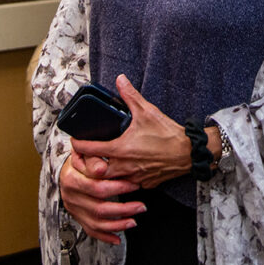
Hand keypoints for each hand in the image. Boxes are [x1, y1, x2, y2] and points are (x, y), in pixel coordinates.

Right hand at [59, 151, 141, 245]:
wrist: (68, 170)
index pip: (97, 186)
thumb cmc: (81, 160)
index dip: (118, 187)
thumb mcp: (85, 153)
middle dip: (123, 209)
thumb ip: (94, 159)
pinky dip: (105, 236)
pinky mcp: (78, 218)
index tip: (135, 185)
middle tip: (141, 206)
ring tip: (134, 221)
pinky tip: (118, 238)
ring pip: (96, 223)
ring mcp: (74, 209)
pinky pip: (91, 231)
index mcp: (72, 178)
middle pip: (98, 208)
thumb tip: (102, 168)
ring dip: (117, 225)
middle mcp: (71, 196)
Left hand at [71, 75, 189, 189]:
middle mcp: (124, 166)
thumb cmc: (167, 134)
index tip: (75, 141)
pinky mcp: (144, 184)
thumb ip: (130, 96)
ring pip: (111, 181)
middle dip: (89, 164)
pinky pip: (128, 184)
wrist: (188, 152)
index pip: (89, 150)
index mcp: (120, 149)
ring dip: (106, 173)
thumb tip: (121, 80)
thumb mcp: (147, 111)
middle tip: (89, 155)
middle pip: (95, 171)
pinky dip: (123, 178)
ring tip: (105, 163)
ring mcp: (134, 178)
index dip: (78, 146)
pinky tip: (126, 169)